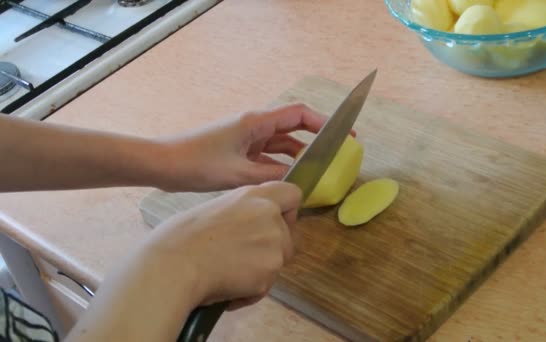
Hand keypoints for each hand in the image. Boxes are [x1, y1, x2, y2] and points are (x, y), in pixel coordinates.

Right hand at [144, 181, 300, 308]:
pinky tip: (225, 288)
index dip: (287, 212)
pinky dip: (248, 292)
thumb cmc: (179, 238)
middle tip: (241, 259)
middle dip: (271, 250)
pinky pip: (264, 286)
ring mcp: (273, 245)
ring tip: (226, 275)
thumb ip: (242, 214)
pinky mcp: (269, 272)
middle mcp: (270, 216)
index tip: (273, 223)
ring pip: (277, 263)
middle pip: (288, 236)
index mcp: (254, 196)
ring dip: (258, 272)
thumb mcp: (215, 209)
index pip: (293, 194)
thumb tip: (247, 228)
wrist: (173, 267)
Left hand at [157, 103, 326, 191]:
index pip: (299, 114)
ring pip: (282, 144)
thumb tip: (300, 181)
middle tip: (338, 155)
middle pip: (294, 127)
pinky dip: (282, 165)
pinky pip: (269, 156)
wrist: (164, 164)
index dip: (324, 122)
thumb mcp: (239, 174)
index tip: (345, 135)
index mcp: (256, 122)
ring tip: (319, 171)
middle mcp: (255, 126)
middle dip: (317, 139)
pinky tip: (292, 179)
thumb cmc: (197, 163)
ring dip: (299, 155)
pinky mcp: (240, 151)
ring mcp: (247, 138)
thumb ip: (272, 176)